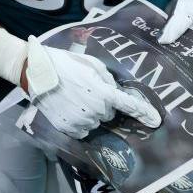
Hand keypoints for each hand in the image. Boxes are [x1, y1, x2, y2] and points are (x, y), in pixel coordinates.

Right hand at [19, 41, 160, 138]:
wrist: (36, 72)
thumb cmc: (64, 63)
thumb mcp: (90, 62)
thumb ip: (107, 77)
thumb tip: (114, 89)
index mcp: (103, 92)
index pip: (129, 105)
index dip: (144, 113)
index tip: (156, 120)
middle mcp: (95, 109)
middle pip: (109, 113)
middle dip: (103, 104)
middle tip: (87, 90)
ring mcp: (80, 120)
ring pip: (95, 122)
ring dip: (90, 113)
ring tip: (73, 97)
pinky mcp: (67, 127)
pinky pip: (82, 129)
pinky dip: (79, 121)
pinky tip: (68, 107)